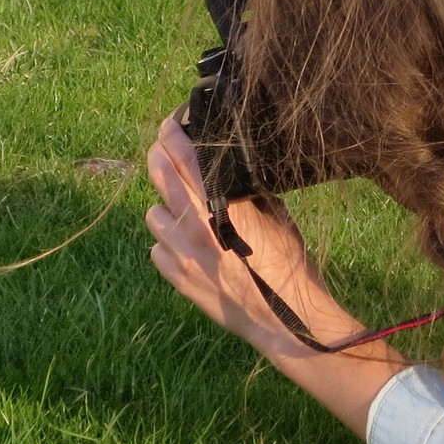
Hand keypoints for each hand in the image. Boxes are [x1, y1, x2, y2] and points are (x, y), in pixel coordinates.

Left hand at [145, 115, 335, 355]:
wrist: (285, 320)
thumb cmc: (289, 266)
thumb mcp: (276, 218)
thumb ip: (245, 193)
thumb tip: (229, 170)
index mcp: (220, 208)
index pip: (185, 159)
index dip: (173, 135)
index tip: (171, 123)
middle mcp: (194, 228)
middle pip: (159, 178)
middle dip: (159, 157)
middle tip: (165, 149)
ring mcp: (181, 256)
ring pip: (153, 214)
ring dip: (165, 206)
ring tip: (183, 208)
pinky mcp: (177, 279)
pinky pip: (157, 248)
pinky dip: (168, 241)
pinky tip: (186, 244)